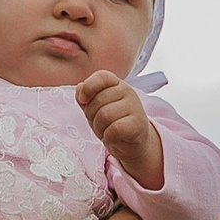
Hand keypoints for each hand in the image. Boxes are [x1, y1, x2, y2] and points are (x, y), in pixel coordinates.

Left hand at [78, 74, 162, 190]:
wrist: (130, 143)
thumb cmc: (111, 122)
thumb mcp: (95, 107)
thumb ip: (86, 95)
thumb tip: (80, 88)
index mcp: (116, 84)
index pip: (102, 76)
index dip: (88, 88)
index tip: (83, 101)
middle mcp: (127, 91)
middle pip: (98, 101)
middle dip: (91, 116)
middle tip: (99, 124)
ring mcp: (135, 107)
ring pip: (105, 116)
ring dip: (99, 128)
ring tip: (106, 131)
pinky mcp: (138, 124)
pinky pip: (114, 129)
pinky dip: (108, 137)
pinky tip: (113, 137)